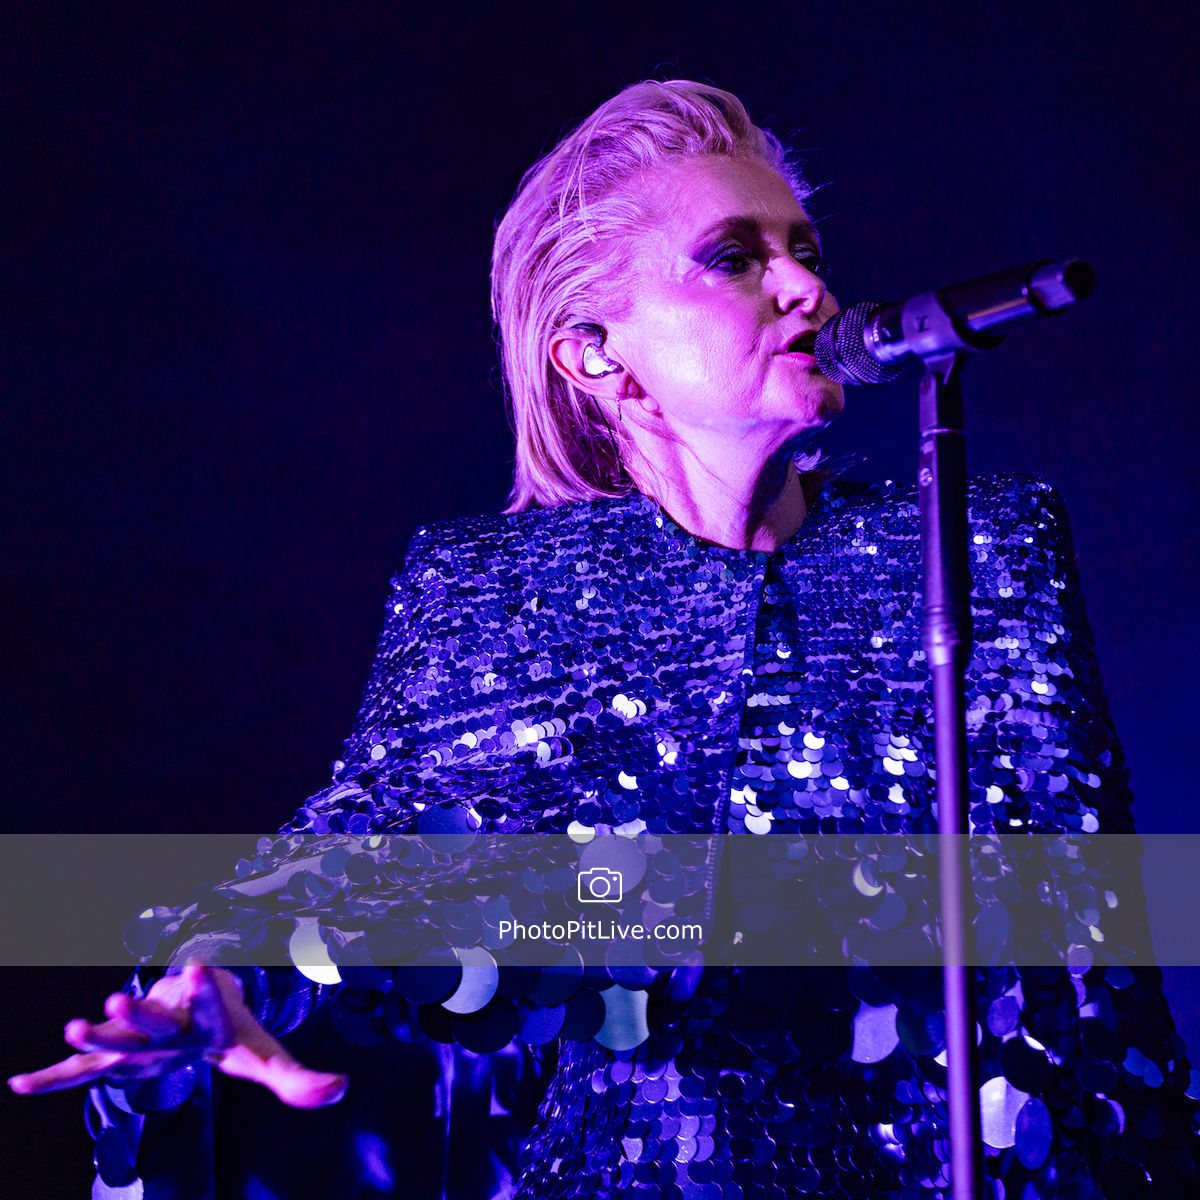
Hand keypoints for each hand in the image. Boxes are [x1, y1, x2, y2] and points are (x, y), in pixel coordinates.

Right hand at [8, 962, 346, 1108]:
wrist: (194, 1005)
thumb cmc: (229, 1030)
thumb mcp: (264, 1055)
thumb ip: (299, 1078)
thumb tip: (341, 1090)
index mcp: (204, 1017)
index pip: (207, 1000)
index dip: (204, 986)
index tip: (202, 964)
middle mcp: (167, 1022)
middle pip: (152, 1018)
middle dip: (138, 1009)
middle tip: (120, 994)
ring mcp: (139, 1039)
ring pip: (115, 1038)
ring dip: (94, 1035)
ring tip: (74, 1027)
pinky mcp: (116, 1056)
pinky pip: (81, 1072)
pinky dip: (52, 1078)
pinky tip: (19, 1084)